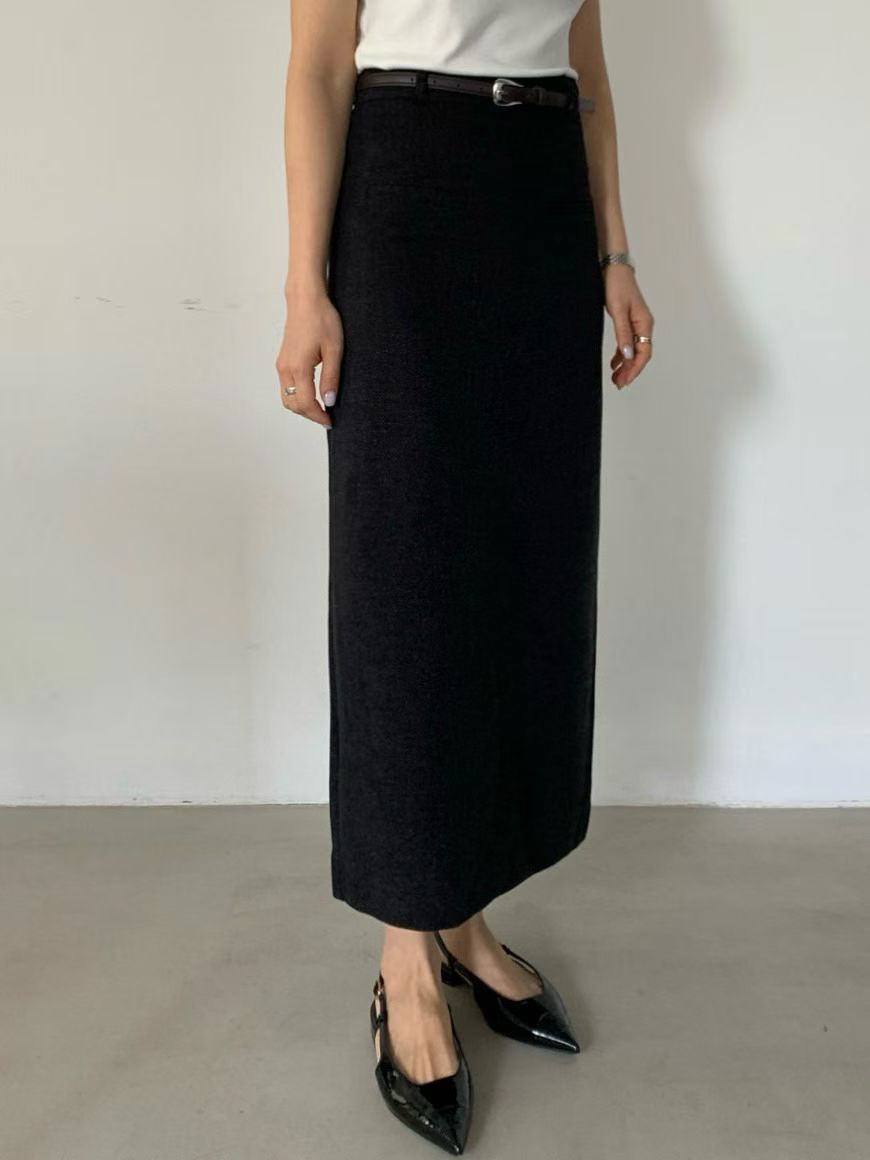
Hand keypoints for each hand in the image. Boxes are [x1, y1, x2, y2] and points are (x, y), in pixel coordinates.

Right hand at [276, 287, 343, 426]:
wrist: (305, 300)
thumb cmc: (322, 320)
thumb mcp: (334, 350)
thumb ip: (331, 377)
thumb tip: (329, 401)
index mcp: (299, 367)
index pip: (305, 403)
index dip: (318, 416)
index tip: (330, 421)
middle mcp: (285, 368)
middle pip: (293, 405)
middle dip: (309, 414)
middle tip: (327, 417)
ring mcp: (281, 365)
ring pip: (287, 397)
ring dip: (302, 407)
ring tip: (320, 407)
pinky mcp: (282, 361)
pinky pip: (286, 387)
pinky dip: (297, 396)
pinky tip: (312, 393)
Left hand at [604, 265, 654, 389]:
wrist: (614, 268)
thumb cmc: (616, 285)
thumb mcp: (618, 311)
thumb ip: (623, 334)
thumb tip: (627, 356)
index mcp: (644, 324)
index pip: (644, 353)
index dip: (635, 369)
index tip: (625, 381)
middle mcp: (643, 325)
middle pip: (640, 354)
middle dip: (630, 371)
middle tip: (618, 384)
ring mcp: (637, 324)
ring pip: (633, 351)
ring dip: (625, 365)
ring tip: (616, 378)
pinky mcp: (628, 321)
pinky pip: (627, 343)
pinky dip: (621, 355)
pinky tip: (614, 364)